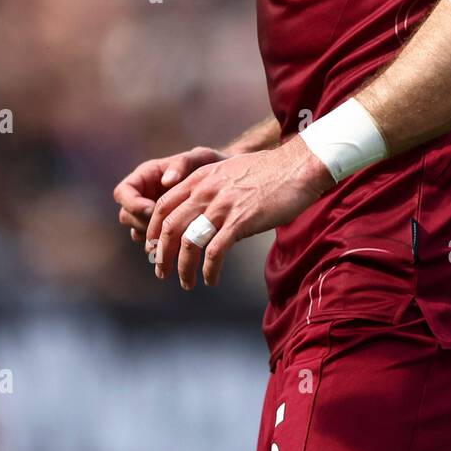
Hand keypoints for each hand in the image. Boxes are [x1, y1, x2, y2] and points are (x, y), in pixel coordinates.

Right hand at [113, 148, 226, 243]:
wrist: (231, 182)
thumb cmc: (214, 164)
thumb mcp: (201, 158)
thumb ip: (183, 163)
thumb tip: (165, 181)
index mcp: (146, 176)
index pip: (123, 192)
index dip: (133, 203)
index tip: (154, 210)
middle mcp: (145, 196)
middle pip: (126, 216)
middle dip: (143, 224)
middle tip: (165, 230)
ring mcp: (153, 215)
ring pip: (138, 232)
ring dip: (152, 239)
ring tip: (175, 240)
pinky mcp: (165, 230)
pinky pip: (154, 243)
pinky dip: (164, 247)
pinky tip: (182, 246)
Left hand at [145, 138, 334, 289]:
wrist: (298, 167)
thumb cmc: (269, 171)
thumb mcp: (231, 170)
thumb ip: (212, 188)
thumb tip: (204, 215)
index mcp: (202, 177)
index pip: (164, 206)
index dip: (153, 230)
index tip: (153, 247)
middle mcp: (207, 190)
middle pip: (169, 226)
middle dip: (161, 253)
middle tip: (161, 271)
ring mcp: (223, 205)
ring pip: (189, 242)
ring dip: (182, 267)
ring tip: (185, 283)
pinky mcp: (241, 221)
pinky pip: (215, 251)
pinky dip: (208, 270)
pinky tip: (210, 279)